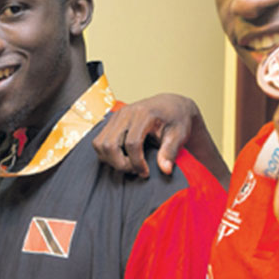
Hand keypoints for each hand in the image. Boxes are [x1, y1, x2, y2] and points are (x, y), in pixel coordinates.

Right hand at [94, 93, 228, 186]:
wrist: (170, 105)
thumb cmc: (176, 119)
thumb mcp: (179, 135)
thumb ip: (170, 152)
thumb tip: (165, 169)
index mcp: (143, 114)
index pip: (132, 143)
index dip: (137, 162)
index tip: (146, 172)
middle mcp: (125, 113)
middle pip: (109, 145)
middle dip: (120, 164)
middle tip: (135, 170)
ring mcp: (116, 116)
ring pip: (99, 144)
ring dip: (111, 160)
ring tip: (129, 164)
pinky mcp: (111, 121)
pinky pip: (99, 141)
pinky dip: (107, 154)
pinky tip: (123, 157)